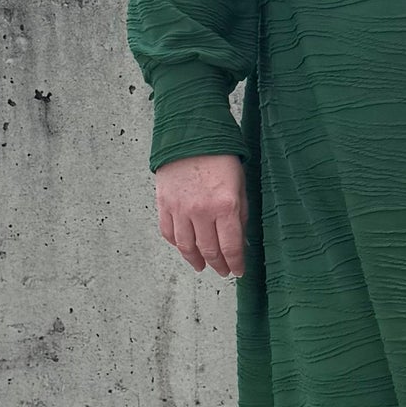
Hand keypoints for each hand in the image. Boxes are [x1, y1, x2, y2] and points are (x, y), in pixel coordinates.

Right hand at [154, 154, 246, 276]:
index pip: (231, 247)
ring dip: (195, 260)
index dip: (235, 263)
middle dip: (218, 265)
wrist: (191, 135)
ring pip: (186, 247)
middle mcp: (201, 211)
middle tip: (223, 271)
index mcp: (225, 206)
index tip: (238, 270)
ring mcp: (180, 209)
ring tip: (202, 266)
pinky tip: (184, 248)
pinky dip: (177, 245)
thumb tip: (240, 242)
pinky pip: (169, 233)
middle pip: (209, 250)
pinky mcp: (164, 204)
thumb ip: (240, 216)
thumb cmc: (220, 157)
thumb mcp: (240, 186)